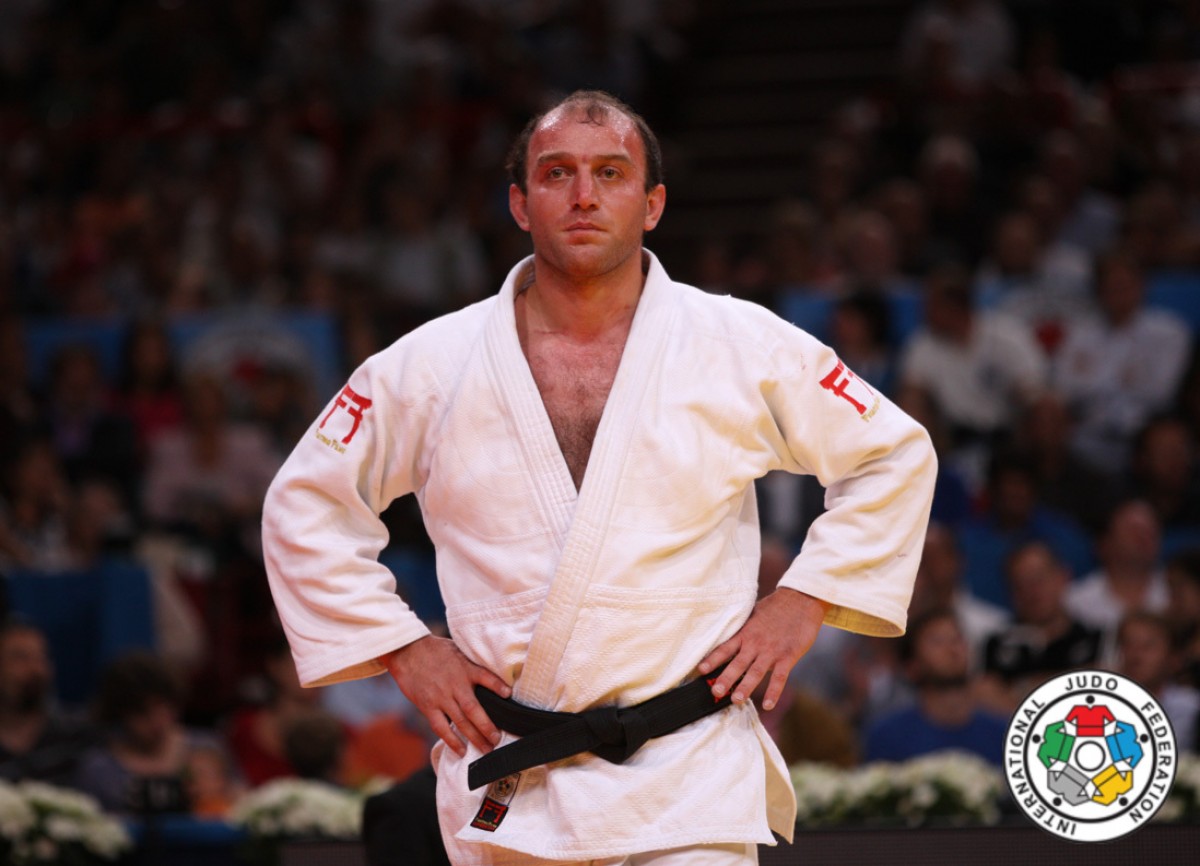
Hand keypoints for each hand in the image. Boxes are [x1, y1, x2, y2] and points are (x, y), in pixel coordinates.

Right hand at [381, 636, 511, 756]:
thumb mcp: (458, 650)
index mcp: (464, 669)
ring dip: (474, 737)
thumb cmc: (436, 650)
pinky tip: (461, 750)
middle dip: (487, 727)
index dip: (497, 686)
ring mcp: (441, 697)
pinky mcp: (427, 706)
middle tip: (497, 739)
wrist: (408, 651)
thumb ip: (472, 663)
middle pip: (474, 709)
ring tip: (486, 749)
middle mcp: (454, 685)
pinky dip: (452, 740)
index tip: (508, 695)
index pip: (485, 677)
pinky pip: (441, 727)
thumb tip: (491, 671)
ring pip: (460, 722)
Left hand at [698, 588, 828, 711]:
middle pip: (737, 663)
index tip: (700, 670)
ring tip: (736, 700)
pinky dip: (774, 692)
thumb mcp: (754, 615)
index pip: (725, 648)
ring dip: (746, 687)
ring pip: (756, 672)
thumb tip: (730, 640)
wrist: (801, 599)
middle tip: (715, 692)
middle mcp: (756, 643)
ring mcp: (772, 650)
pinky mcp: (788, 656)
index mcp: (746, 633)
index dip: (712, 659)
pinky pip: (780, 677)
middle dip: (725, 678)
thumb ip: (744, 630)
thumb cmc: (776, 608)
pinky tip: (768, 705)